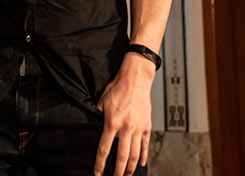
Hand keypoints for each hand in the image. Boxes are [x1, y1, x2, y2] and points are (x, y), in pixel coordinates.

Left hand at [94, 52, 156, 175]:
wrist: (136, 79)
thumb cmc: (118, 87)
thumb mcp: (102, 101)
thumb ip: (99, 115)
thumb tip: (97, 124)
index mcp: (112, 123)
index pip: (105, 148)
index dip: (100, 163)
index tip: (98, 173)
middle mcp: (126, 128)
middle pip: (122, 156)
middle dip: (118, 171)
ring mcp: (138, 128)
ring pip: (135, 154)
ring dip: (131, 168)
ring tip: (128, 175)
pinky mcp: (147, 126)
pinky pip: (145, 145)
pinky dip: (144, 156)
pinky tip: (142, 163)